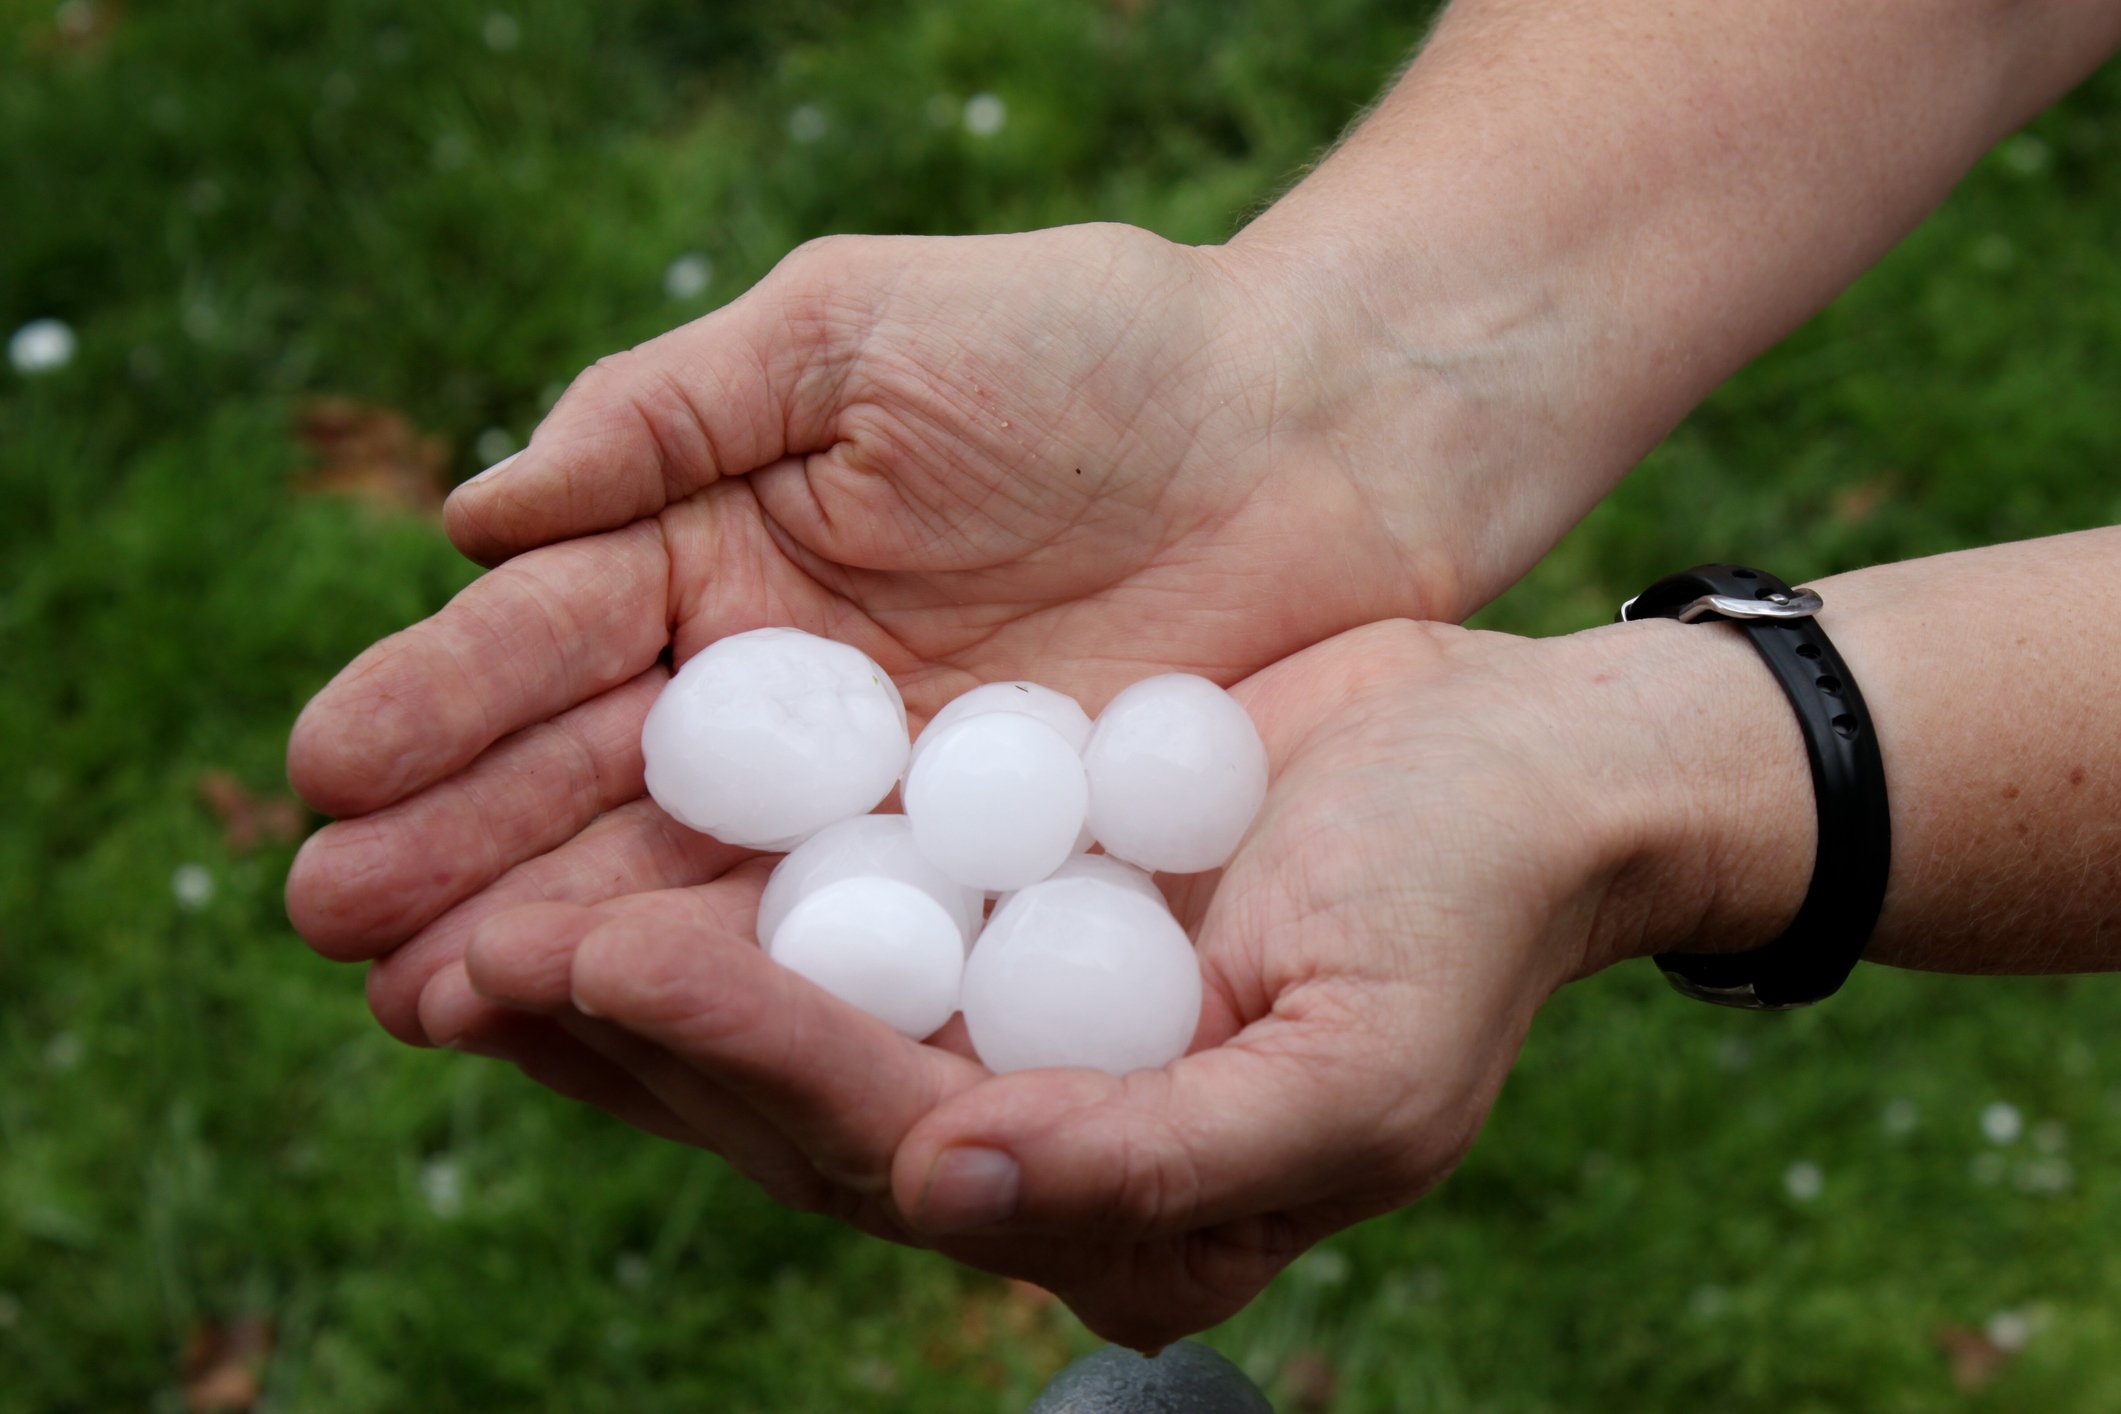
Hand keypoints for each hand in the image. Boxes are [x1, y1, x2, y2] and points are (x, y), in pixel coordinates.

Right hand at [285, 221, 1524, 1043]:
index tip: (323, 773)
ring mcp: (871, 791)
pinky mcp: (977, 868)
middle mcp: (775, 686)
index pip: (552, 640)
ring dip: (563, 938)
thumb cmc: (1100, 344)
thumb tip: (473, 516)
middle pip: (593, 781)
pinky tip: (637, 1026)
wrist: (1319, 430)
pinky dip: (740, 982)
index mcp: (721, 546)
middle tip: (338, 929)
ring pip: (693, 877)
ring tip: (433, 1003)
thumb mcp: (860, 332)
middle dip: (465, 850)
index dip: (436, 705)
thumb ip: (671, 414)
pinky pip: (842, 934)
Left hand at [433, 618, 1796, 1347]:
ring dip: (611, 967)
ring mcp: (996, 1022)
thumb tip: (943, 1195)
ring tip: (452, 908)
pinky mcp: (981, 911)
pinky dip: (697, 873)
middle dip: (616, 1035)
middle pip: (786, 1104)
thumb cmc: (1467, 916)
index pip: (884, 1144)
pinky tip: (586, 831)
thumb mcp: (1356, 1072)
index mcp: (1109, 1204)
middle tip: (444, 954)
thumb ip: (1160, 1163)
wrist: (1523, 768)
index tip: (594, 956)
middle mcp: (1026, 1131)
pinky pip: (814, 903)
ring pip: (769, 1014)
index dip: (737, 1058)